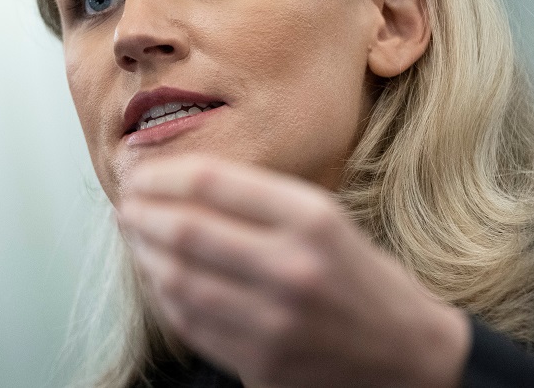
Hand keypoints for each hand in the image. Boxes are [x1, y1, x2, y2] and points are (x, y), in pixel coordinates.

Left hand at [117, 155, 469, 386]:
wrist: (408, 356)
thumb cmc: (363, 279)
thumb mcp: (326, 219)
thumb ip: (259, 201)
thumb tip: (180, 184)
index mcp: (311, 218)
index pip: (210, 183)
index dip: (160, 173)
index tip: (138, 168)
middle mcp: (292, 267)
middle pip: (184, 229)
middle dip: (140, 211)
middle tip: (125, 201)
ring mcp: (274, 322)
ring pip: (176, 279)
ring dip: (142, 252)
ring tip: (134, 234)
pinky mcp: (261, 364)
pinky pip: (189, 322)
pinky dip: (163, 295)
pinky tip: (157, 276)